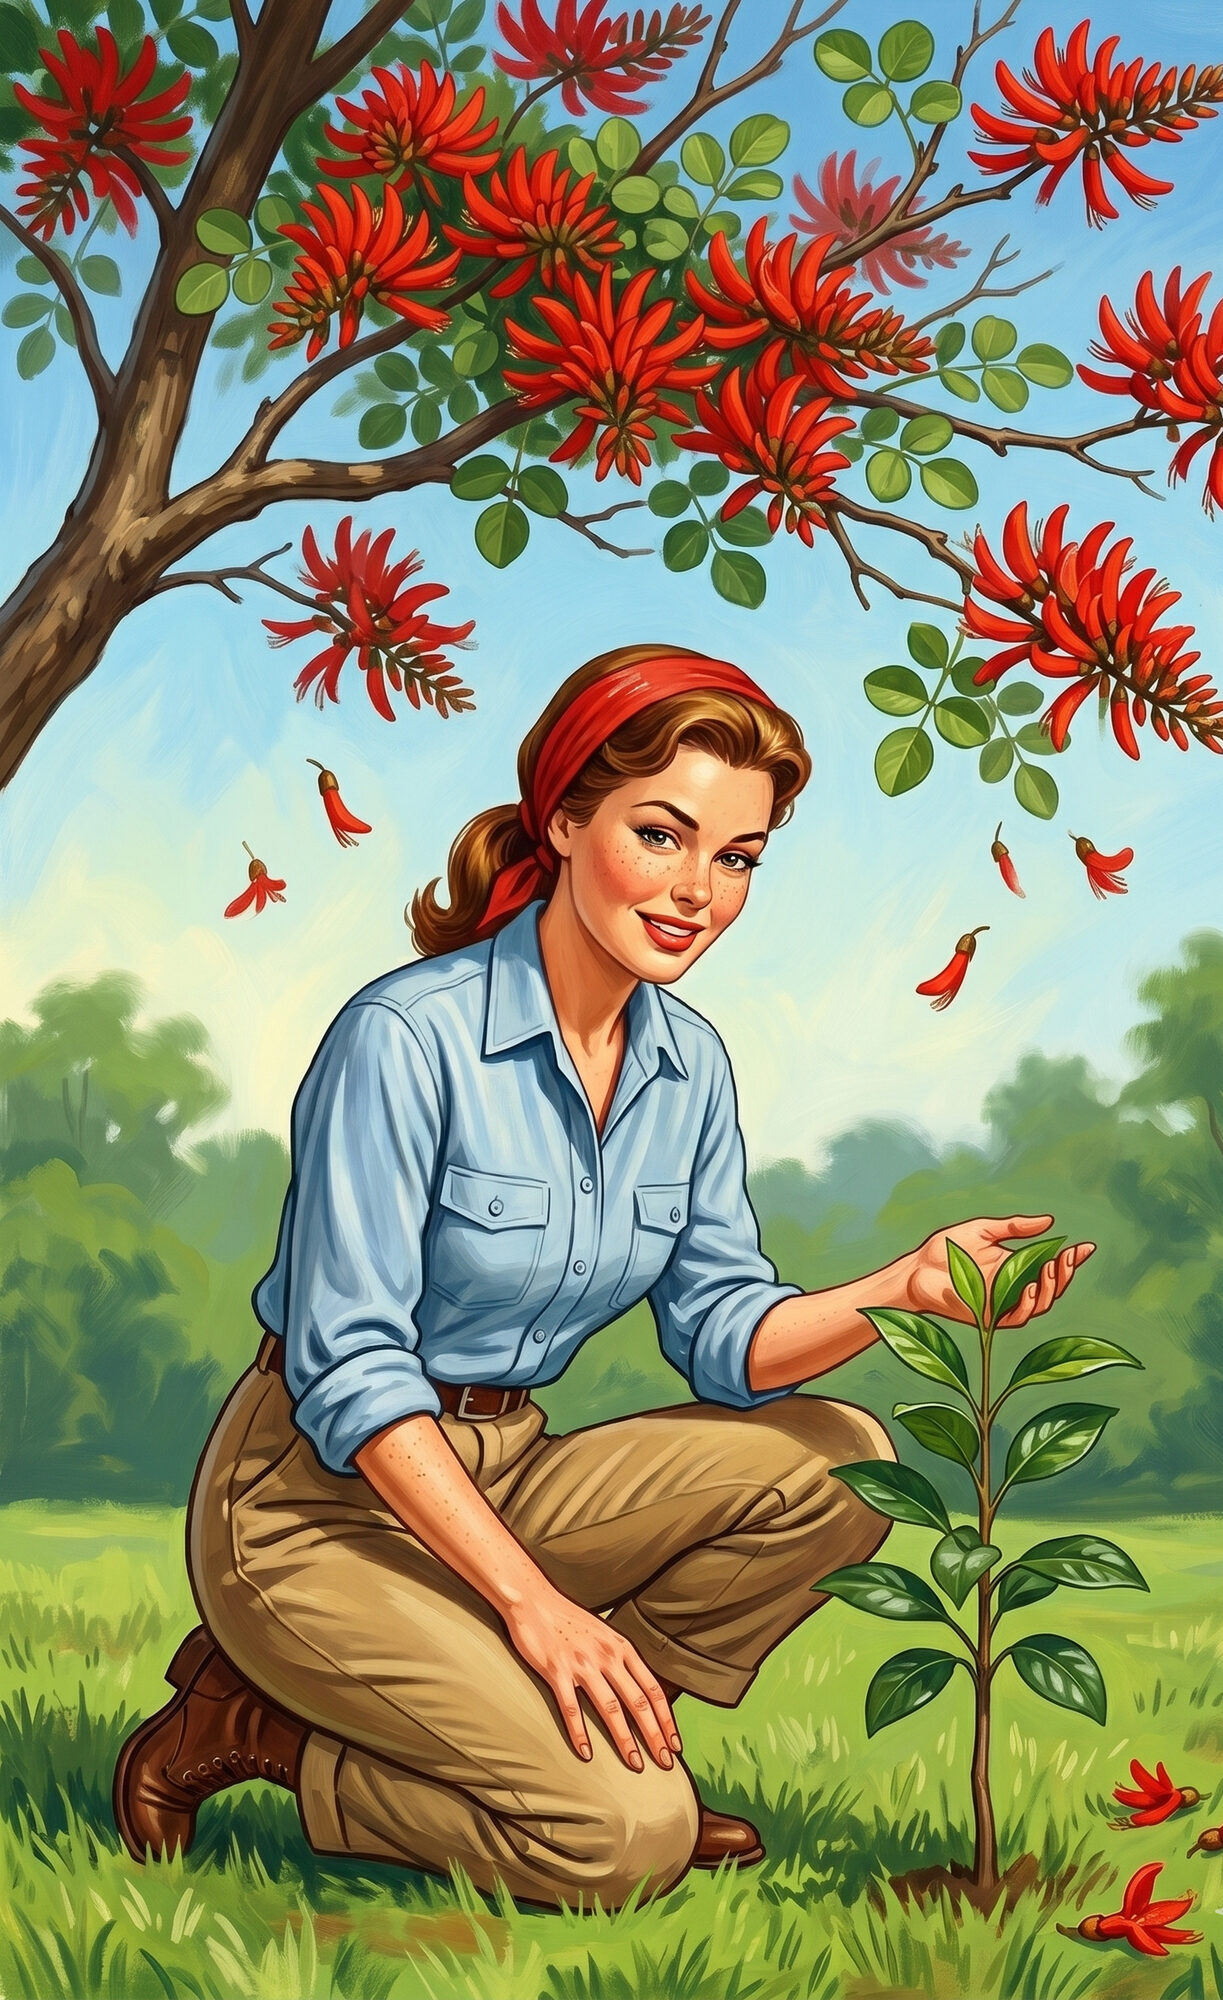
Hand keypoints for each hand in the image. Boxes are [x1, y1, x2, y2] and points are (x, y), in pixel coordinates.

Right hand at [503, 1588, 681, 1771]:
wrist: (534, 1600)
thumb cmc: (569, 1620)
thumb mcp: (604, 1633)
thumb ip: (620, 1658)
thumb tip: (639, 1687)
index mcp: (621, 1647)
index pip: (652, 1688)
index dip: (666, 1718)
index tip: (674, 1743)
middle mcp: (606, 1656)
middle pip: (637, 1702)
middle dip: (654, 1735)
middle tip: (664, 1763)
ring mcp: (582, 1664)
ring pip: (610, 1709)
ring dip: (625, 1740)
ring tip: (635, 1764)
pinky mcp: (556, 1671)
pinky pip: (571, 1708)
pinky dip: (579, 1733)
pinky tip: (586, 1753)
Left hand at [903, 1212, 1094, 1327]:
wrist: (917, 1269)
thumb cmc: (946, 1249)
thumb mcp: (984, 1230)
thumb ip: (1015, 1227)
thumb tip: (1049, 1221)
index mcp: (1016, 1267)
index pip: (1051, 1265)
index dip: (1071, 1259)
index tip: (1087, 1246)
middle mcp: (1015, 1288)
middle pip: (1052, 1287)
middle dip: (1066, 1273)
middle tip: (1071, 1256)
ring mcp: (1004, 1305)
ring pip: (1041, 1305)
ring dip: (1052, 1289)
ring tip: (1053, 1268)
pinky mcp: (991, 1319)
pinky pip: (1018, 1317)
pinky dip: (1028, 1304)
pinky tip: (1031, 1288)